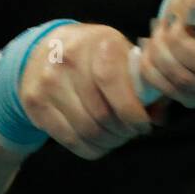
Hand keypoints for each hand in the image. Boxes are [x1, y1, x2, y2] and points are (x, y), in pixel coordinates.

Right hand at [17, 23, 153, 158]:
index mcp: (100, 44)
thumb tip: (159, 117)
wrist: (46, 48)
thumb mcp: (121, 54)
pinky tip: (99, 144)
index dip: (132, 113)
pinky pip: (68, 139)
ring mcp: (49, 82)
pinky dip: (89, 149)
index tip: (143, 125)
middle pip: (101, 114)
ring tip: (117, 138)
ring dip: (108, 142)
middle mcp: (70, 60)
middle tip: (131, 134)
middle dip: (123, 132)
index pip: (114, 84)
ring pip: (85, 130)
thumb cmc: (96, 54)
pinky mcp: (35, 103)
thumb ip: (144, 82)